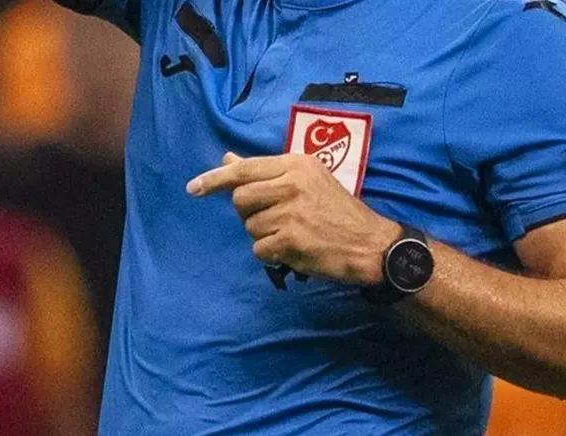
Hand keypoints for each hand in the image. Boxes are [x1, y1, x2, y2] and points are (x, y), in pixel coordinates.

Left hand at [187, 152, 400, 285]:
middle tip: (273, 219)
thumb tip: (227, 159)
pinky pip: (260, 249)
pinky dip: (272, 254)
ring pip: (250, 227)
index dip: (214, 179)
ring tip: (292, 234)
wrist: (371, 243)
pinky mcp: (292, 239)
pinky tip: (293, 250)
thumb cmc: (338, 211)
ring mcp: (292, 212)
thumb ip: (266, 172)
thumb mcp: (307, 180)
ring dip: (265, 236)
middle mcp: (292, 183)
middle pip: (240, 200)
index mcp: (296, 163)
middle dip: (249, 214)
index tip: (193, 188)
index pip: (244, 169)